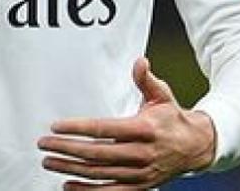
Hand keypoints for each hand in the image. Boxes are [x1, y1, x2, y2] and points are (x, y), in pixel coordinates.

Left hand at [37, 57, 215, 188]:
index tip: (56, 126)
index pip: (104, 129)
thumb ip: (147, 80)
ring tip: (49, 161)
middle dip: (66, 149)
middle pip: (96, 154)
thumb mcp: (162, 96)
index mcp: (144, 129)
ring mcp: (139, 173)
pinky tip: (68, 185)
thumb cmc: (172, 119)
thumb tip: (140, 61)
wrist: (196, 147)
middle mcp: (140, 154)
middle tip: (44, 144)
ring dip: (70, 169)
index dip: (78, 128)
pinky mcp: (139, 187)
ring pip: (99, 174)